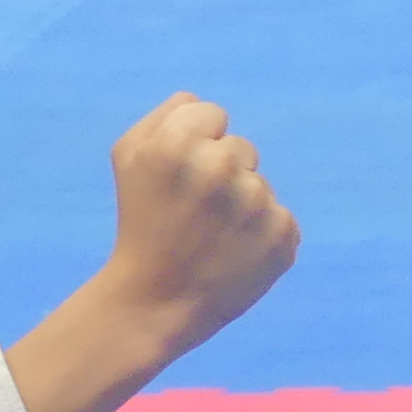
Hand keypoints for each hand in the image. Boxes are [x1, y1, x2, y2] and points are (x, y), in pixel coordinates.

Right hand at [2, 94, 300, 411]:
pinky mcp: (282, 238)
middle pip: (240, 149)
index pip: (212, 114)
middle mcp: (220, 168)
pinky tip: (233, 258)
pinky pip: (281, 219)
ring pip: (260, 186)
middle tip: (193, 215)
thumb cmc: (140, 225)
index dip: (193, 144)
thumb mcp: (129, 158)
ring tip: (211, 241)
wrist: (154, 304)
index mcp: (178, 143)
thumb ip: (166, 116)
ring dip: (241, 208)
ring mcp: (256, 204)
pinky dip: (261, 238)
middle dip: (220, 175)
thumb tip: (203, 106)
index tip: (177, 180)